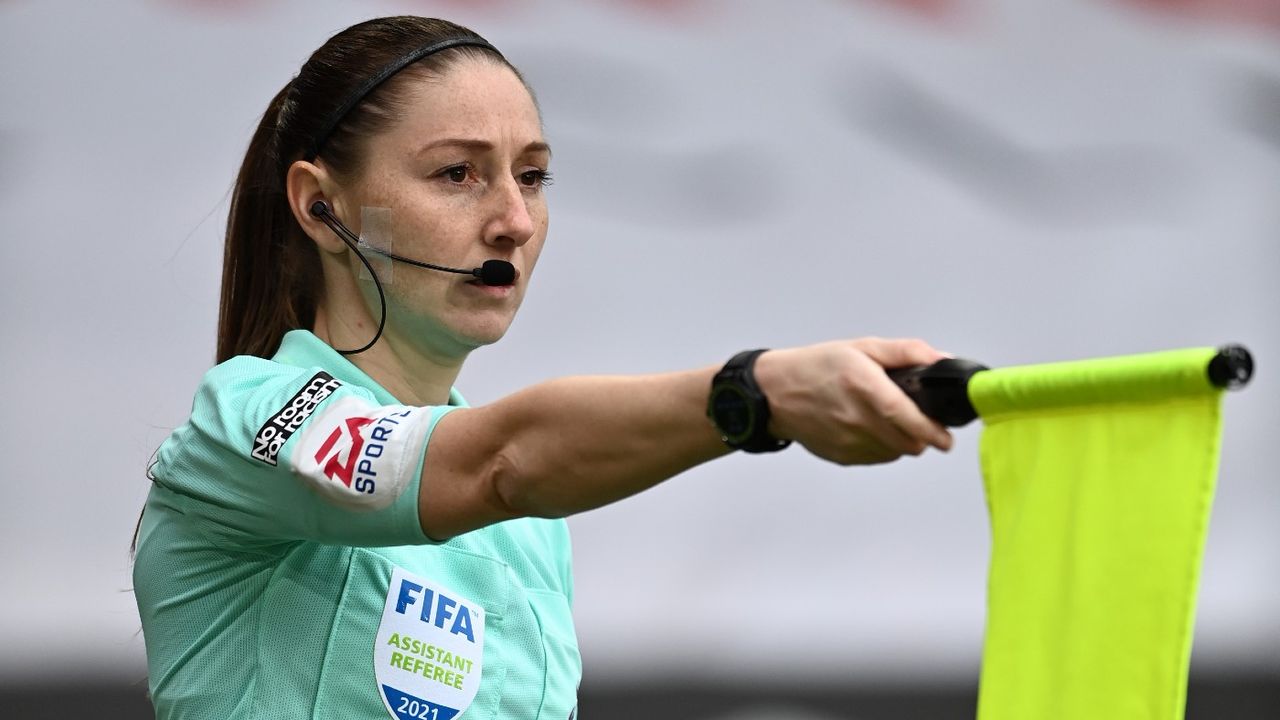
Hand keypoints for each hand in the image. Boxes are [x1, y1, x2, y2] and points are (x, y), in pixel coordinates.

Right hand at [752, 338, 953, 464]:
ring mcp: (849, 442)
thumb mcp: (863, 347)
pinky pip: (877, 458)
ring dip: (902, 440)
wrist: (775, 392)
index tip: (946, 436)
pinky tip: (870, 427)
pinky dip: (882, 446)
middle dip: (922, 435)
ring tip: (888, 418)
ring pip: (895, 452)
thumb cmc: (816, 368)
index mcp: (866, 388)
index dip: (934, 432)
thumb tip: (941, 360)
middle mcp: (858, 420)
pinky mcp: (843, 457)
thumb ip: (906, 352)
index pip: (911, 421)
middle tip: (919, 420)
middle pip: (910, 444)